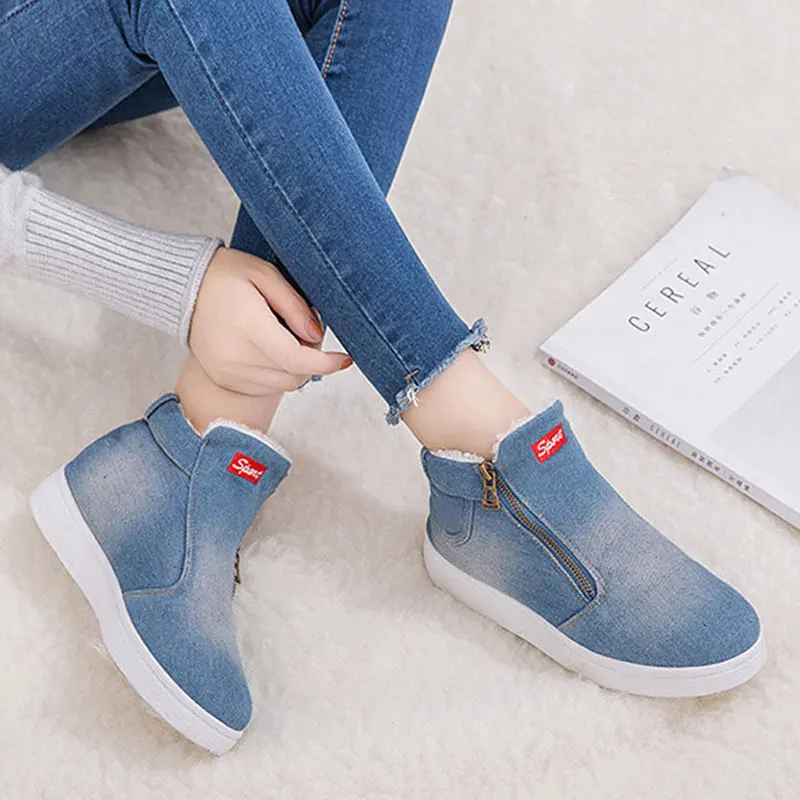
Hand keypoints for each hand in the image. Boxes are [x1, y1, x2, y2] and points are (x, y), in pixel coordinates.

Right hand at [188, 247, 351, 394]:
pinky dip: (277, 374)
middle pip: (294, 375)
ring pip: (282, 385)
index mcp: (247, 326)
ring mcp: (227, 372)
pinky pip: (264, 387)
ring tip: (285, 339)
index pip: (297, 359)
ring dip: (295, 369)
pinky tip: (270, 350)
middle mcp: (235, 356)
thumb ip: (296, 306)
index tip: (344, 359)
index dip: (326, 363)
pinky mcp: (223, 379)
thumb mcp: (266, 275)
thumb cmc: (226, 275)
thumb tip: (317, 335)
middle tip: (306, 334)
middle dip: (312, 360)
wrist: (184, 287)